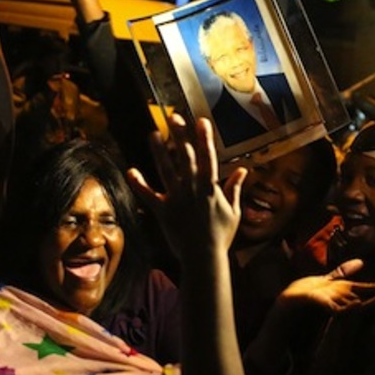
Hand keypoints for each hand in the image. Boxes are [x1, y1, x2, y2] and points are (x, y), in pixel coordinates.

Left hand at [128, 116, 244, 263]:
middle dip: (180, 135)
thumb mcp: (233, 212)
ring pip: (166, 169)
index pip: (209, 157)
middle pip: (186, 157)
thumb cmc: (221, 236)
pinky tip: (130, 171)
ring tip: (152, 134)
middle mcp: (192, 188)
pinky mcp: (163, 210)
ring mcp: (177, 198)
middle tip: (173, 117)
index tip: (201, 120)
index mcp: (210, 187)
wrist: (204, 257)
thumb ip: (235, 189)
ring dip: (158, 151)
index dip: (204, 137)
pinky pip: (148, 195)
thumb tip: (243, 171)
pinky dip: (138, 184)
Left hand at [276, 258, 374, 315]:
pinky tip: (359, 304)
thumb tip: (361, 262)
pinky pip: (340, 310)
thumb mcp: (328, 279)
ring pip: (358, 305)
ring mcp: (336, 305)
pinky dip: (350, 307)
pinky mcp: (326, 309)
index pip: (369, 289)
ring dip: (372, 303)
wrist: (290, 300)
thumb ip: (343, 272)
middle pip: (368, 298)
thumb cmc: (307, 291)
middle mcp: (344, 299)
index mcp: (346, 291)